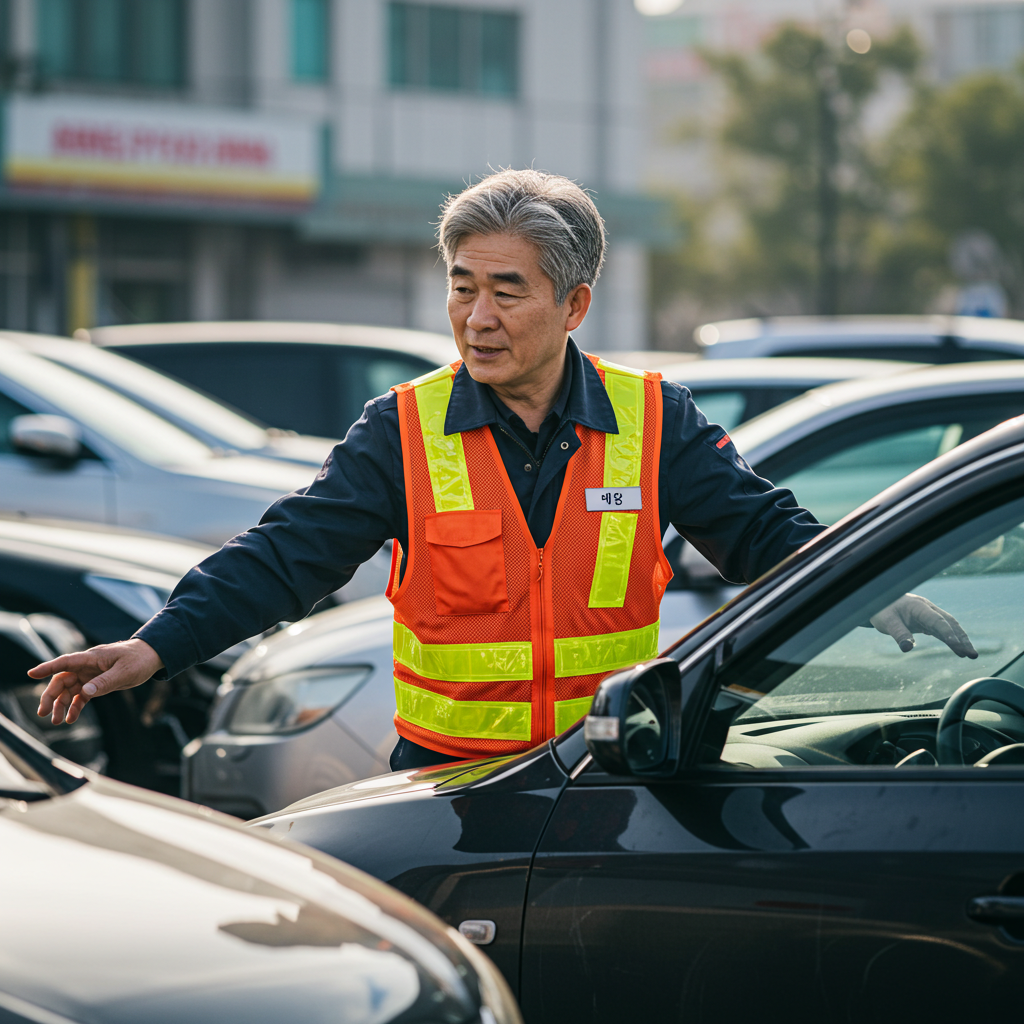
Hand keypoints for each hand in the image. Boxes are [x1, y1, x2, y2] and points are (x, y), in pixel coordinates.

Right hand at [29, 639, 163, 725]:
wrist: (152, 657)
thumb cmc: (138, 659)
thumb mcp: (124, 672)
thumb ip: (105, 682)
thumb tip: (85, 692)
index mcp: (91, 658)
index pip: (65, 662)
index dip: (48, 668)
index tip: (31, 674)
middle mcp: (87, 667)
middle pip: (62, 680)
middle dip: (50, 697)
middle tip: (42, 713)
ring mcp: (91, 676)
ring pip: (69, 691)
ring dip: (61, 706)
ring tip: (57, 721)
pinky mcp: (97, 684)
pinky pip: (81, 697)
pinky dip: (75, 707)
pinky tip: (71, 719)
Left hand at [870, 593, 977, 658]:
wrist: (877, 599)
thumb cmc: (881, 609)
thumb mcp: (885, 621)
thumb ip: (897, 633)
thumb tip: (907, 648)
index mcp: (919, 606)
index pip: (937, 621)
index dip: (948, 634)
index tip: (957, 647)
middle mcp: (927, 609)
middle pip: (949, 623)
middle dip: (962, 638)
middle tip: (972, 655)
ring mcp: (929, 614)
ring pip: (949, 626)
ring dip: (960, 640)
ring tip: (970, 655)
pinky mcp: (927, 620)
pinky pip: (942, 630)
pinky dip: (951, 639)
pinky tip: (959, 649)